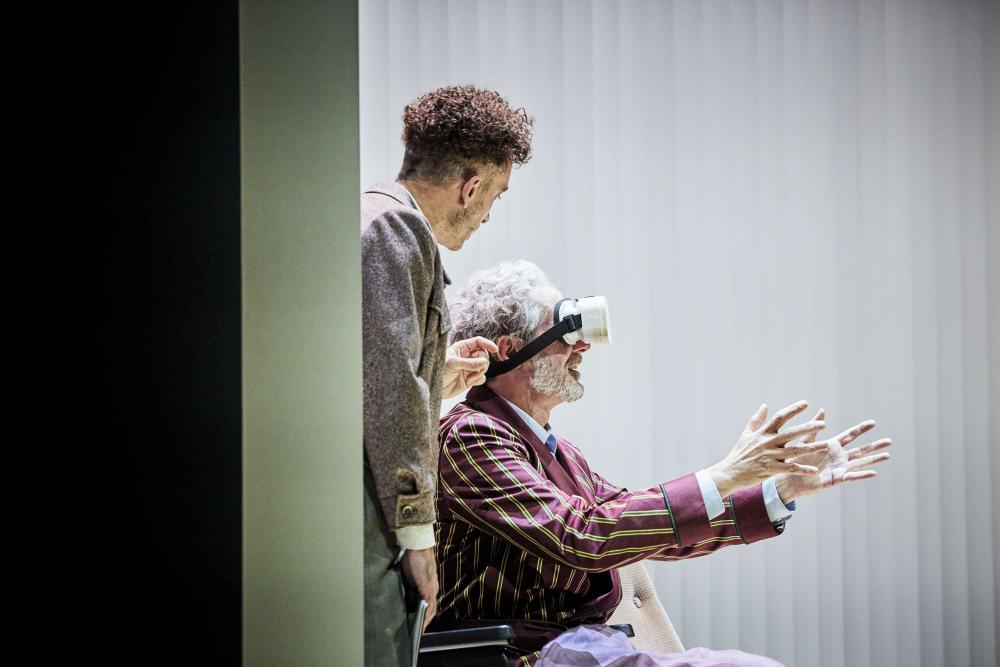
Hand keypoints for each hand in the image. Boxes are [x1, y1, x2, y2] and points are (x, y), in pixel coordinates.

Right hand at [400, 547, 438, 629]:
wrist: (418, 547)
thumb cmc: (414, 559)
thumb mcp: (411, 576)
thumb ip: (412, 586)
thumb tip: (407, 596)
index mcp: (429, 586)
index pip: (428, 604)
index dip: (425, 615)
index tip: (419, 625)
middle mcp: (433, 588)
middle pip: (431, 609)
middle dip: (426, 621)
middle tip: (418, 632)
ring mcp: (431, 588)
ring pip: (431, 609)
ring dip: (426, 621)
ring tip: (419, 631)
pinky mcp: (427, 587)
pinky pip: (428, 604)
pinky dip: (425, 614)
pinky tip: (421, 622)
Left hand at [442, 336, 498, 397]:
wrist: (434, 388)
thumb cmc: (438, 371)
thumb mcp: (453, 363)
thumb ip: (469, 363)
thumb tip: (484, 362)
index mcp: (462, 348)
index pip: (478, 342)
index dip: (487, 344)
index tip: (495, 349)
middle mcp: (467, 357)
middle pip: (484, 355)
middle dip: (482, 362)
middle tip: (477, 368)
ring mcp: (469, 368)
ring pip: (484, 367)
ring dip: (479, 372)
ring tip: (469, 377)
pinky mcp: (470, 379)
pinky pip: (482, 377)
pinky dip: (478, 379)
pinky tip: (469, 381)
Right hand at [705, 401, 828, 497]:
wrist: (729, 472)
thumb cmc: (739, 453)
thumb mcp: (746, 434)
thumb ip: (756, 420)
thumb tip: (764, 405)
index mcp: (763, 433)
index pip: (780, 417)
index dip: (793, 409)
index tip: (806, 403)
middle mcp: (768, 443)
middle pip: (791, 433)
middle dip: (808, 428)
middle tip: (822, 424)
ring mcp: (770, 456)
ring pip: (794, 451)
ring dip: (811, 448)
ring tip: (826, 445)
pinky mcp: (770, 469)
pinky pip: (790, 469)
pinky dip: (802, 470)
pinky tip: (814, 470)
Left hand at [775, 412, 891, 501]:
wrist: (792, 478)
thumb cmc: (797, 460)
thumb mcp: (806, 441)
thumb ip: (814, 427)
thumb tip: (822, 410)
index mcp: (832, 446)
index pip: (850, 435)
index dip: (861, 429)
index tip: (873, 422)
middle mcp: (839, 457)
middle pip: (860, 449)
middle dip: (874, 445)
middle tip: (890, 441)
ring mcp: (840, 468)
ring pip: (860, 463)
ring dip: (874, 459)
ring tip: (888, 455)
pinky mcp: (837, 479)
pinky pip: (851, 477)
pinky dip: (862, 475)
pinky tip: (874, 472)